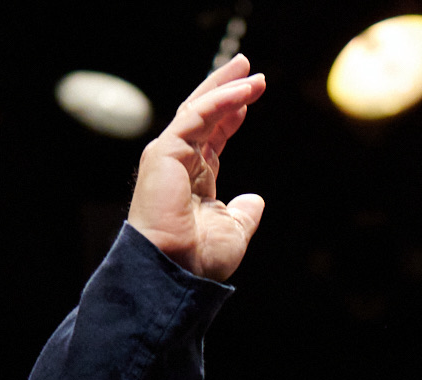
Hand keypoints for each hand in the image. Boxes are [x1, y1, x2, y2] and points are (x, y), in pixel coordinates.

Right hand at [128, 55, 266, 281]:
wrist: (177, 271)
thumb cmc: (199, 260)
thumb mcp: (233, 231)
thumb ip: (244, 213)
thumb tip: (256, 200)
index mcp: (193, 179)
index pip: (212, 136)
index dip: (231, 114)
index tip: (251, 96)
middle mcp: (179, 163)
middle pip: (202, 114)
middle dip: (224, 87)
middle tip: (246, 67)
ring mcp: (169, 155)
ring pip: (198, 109)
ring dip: (225, 86)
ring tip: (250, 71)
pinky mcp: (165, 151)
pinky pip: (196, 116)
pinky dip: (220, 101)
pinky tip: (244, 92)